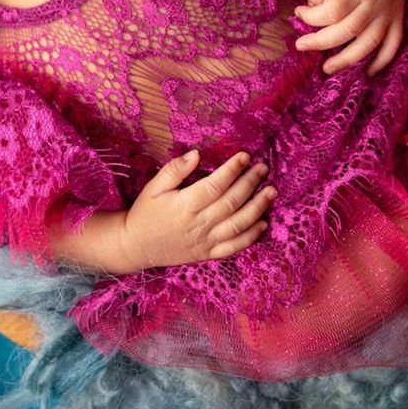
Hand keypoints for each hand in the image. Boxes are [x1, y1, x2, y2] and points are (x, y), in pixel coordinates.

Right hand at [114, 151, 276, 272]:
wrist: (136, 246)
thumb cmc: (145, 213)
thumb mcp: (154, 187)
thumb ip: (175, 170)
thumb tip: (197, 154)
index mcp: (185, 205)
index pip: (215, 185)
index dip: (232, 170)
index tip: (245, 156)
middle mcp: (198, 224)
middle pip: (231, 202)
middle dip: (250, 183)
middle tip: (263, 168)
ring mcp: (205, 241)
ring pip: (238, 225)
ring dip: (258, 208)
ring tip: (271, 192)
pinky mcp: (208, 253)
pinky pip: (234, 247)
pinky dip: (251, 237)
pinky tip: (263, 223)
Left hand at [294, 0, 407, 76]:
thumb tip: (311, 8)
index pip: (331, 12)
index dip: (311, 17)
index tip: (299, 13)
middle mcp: (373, 4)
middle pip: (346, 31)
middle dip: (320, 42)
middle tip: (301, 46)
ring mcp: (387, 14)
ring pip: (368, 44)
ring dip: (347, 60)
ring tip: (327, 68)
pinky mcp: (397, 20)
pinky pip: (393, 45)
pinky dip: (382, 62)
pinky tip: (367, 73)